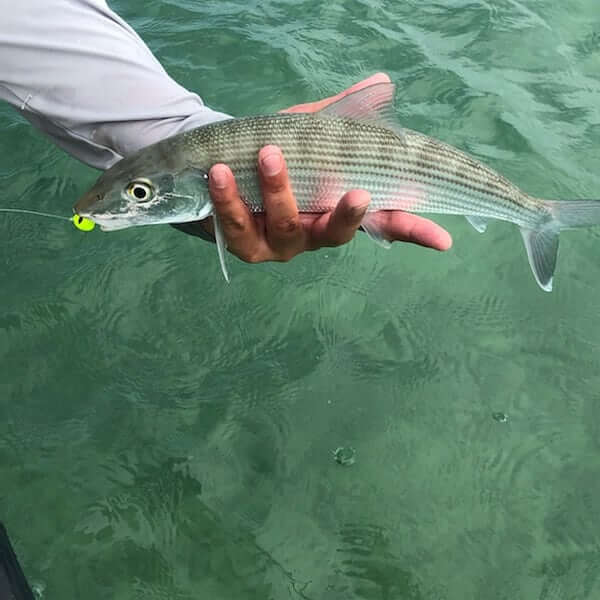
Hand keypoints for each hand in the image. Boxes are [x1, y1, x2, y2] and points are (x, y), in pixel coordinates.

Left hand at [196, 73, 451, 261]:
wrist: (217, 167)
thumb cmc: (274, 152)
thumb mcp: (309, 131)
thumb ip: (342, 113)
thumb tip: (382, 82)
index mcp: (337, 208)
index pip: (383, 222)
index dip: (413, 231)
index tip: (444, 241)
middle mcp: (315, 232)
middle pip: (339, 233)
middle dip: (347, 215)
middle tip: (357, 192)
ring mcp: (281, 244)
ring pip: (288, 227)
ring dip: (279, 190)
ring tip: (269, 154)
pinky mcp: (246, 246)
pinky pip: (239, 229)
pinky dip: (230, 201)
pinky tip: (220, 173)